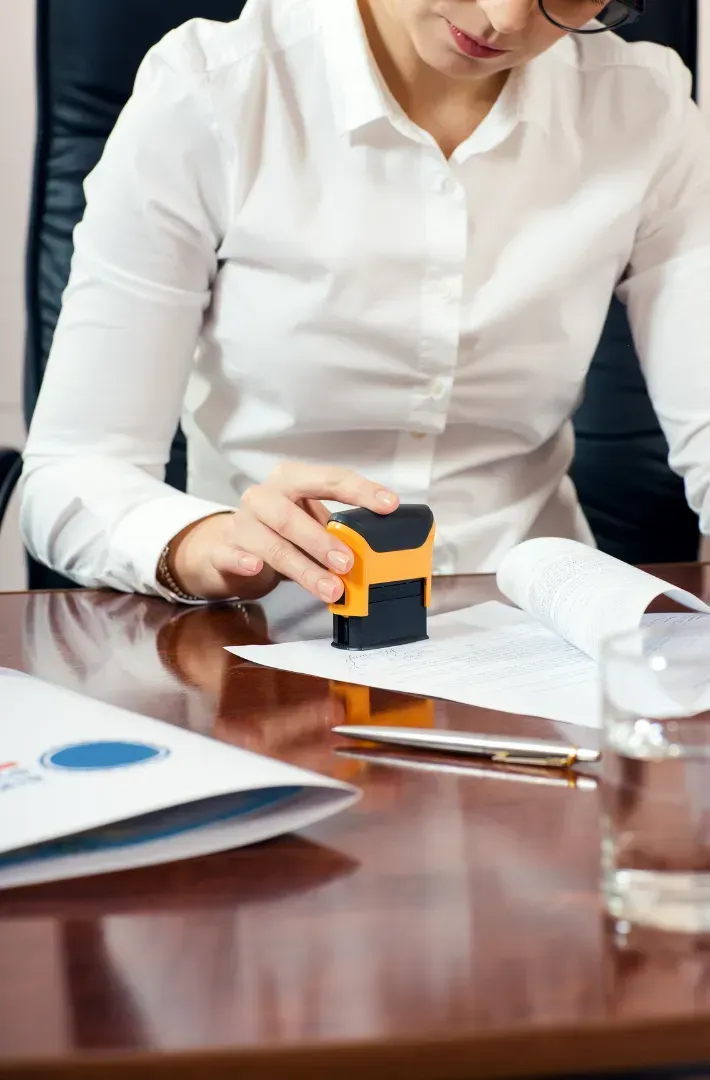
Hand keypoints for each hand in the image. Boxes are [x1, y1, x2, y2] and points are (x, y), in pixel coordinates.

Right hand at [167, 462, 398, 601]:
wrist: (227, 545)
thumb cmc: (278, 531)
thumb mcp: (309, 522)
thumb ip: (336, 531)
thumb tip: (374, 552)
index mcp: (291, 480)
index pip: (329, 479)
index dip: (361, 491)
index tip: (389, 505)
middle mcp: (263, 497)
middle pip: (292, 516)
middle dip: (323, 541)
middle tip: (348, 563)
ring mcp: (241, 523)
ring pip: (272, 545)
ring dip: (304, 569)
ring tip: (330, 589)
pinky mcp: (222, 550)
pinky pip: (231, 555)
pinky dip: (244, 561)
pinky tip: (256, 568)